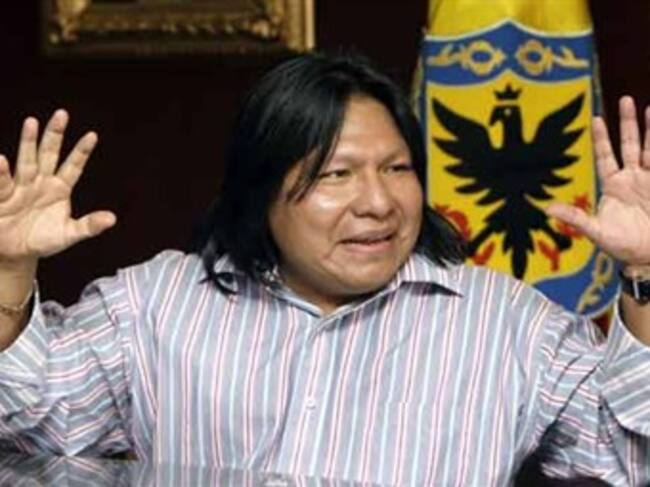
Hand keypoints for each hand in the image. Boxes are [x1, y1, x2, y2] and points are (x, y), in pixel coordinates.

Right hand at [0, 110, 115, 264]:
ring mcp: (21, 186)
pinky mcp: (3, 196)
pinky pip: (3, 183)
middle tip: (62, 114)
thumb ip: (89, 226)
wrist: (16, 253)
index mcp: (60, 188)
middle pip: (49, 154)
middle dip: (54, 135)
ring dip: (28, 142)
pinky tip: (1, 160)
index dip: (82, 152)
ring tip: (32, 122)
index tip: (92, 135)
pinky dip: (1, 172)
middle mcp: (41, 181)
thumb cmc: (43, 240)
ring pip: (26, 160)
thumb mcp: (69, 234)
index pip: (73, 166)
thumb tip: (112, 218)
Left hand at [546, 96, 649, 265]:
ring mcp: (649, 180)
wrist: (649, 257)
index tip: (596, 118)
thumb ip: (574, 218)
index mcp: (613, 186)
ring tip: (649, 107)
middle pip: (629, 144)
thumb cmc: (622, 246)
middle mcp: (631, 178)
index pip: (605, 155)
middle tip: (625, 99)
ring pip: (648, 148)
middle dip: (627, 123)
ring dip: (649, 128)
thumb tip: (547, 209)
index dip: (601, 138)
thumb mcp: (596, 231)